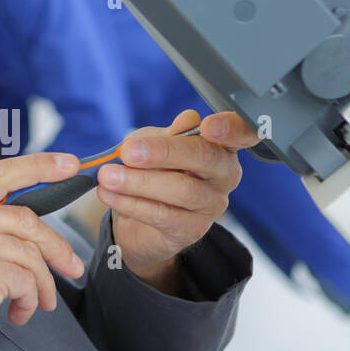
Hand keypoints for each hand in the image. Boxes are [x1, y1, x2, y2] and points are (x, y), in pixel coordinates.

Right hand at [0, 152, 86, 350]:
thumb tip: (33, 222)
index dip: (39, 166)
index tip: (71, 165)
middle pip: (25, 218)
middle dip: (55, 246)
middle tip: (72, 267)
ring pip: (30, 252)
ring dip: (42, 284)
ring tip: (36, 304)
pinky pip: (28, 279)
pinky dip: (30, 301)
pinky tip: (17, 314)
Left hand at [95, 109, 259, 279]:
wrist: (138, 220)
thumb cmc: (152, 170)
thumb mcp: (154, 144)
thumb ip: (168, 134)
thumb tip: (187, 120)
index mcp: (220, 144)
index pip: (241, 132)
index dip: (230, 128)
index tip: (208, 126)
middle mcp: (224, 174)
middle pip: (205, 157)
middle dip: (165, 152)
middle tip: (129, 152)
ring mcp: (212, 204)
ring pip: (181, 189)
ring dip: (138, 182)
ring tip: (107, 176)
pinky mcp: (192, 229)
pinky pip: (162, 214)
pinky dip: (131, 202)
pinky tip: (109, 194)